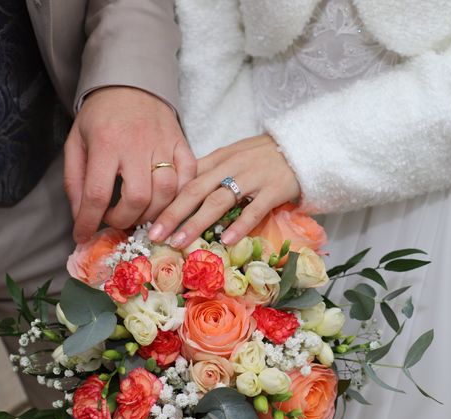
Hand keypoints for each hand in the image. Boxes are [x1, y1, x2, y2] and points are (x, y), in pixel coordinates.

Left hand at [64, 86, 195, 243]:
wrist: (130, 82)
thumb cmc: (100, 116)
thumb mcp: (76, 143)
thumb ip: (75, 181)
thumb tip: (80, 217)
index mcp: (106, 143)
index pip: (97, 193)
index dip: (89, 221)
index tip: (83, 235)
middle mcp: (137, 144)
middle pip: (138, 198)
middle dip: (124, 219)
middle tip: (115, 219)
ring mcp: (164, 144)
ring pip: (166, 192)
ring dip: (151, 213)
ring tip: (138, 213)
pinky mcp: (182, 143)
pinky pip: (189, 177)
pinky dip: (179, 196)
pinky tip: (164, 201)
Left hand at [148, 134, 300, 246]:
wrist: (303, 145)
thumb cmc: (264, 156)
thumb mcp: (233, 156)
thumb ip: (209, 171)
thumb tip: (180, 192)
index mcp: (218, 158)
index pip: (186, 177)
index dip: (165, 198)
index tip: (147, 217)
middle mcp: (231, 166)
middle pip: (195, 190)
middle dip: (171, 214)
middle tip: (154, 235)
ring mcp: (253, 178)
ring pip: (218, 201)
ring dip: (195, 223)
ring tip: (179, 242)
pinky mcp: (274, 189)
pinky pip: (254, 210)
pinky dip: (239, 226)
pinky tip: (226, 241)